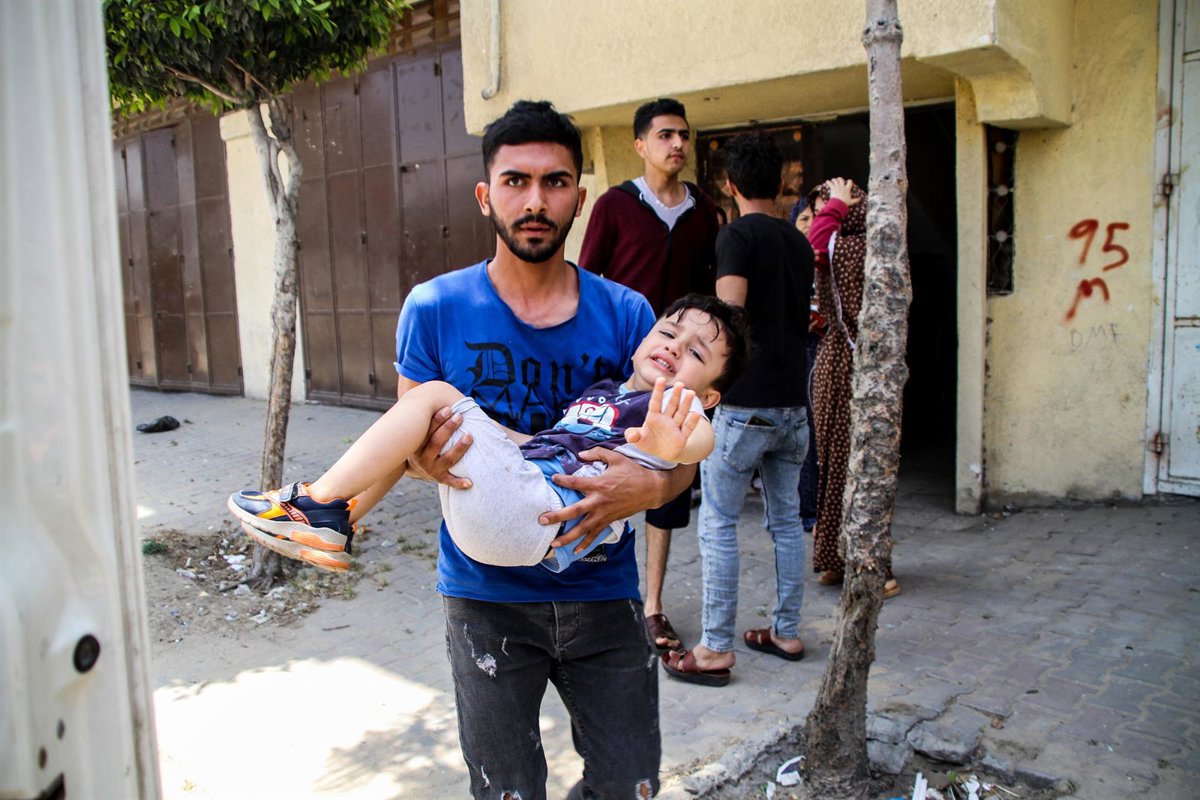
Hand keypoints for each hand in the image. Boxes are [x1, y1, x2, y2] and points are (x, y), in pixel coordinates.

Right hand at [409, 406, 472, 488]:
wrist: (414, 466)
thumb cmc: (421, 441)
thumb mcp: (419, 431)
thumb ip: (427, 417)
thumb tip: (440, 391)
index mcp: (416, 443)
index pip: (427, 430)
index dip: (438, 419)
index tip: (449, 408)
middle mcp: (421, 457)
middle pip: (436, 442)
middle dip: (448, 428)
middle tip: (460, 416)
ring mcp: (430, 469)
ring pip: (447, 459)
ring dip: (459, 448)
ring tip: (470, 437)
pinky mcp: (439, 478)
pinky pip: (449, 482)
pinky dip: (459, 483)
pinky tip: (470, 482)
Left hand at [540, 448, 672, 553]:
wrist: (651, 489)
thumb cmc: (633, 472)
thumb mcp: (616, 457)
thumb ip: (597, 453)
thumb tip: (580, 455)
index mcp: (599, 484)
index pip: (575, 483)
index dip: (562, 480)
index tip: (553, 478)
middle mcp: (599, 502)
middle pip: (574, 511)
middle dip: (557, 516)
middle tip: (542, 520)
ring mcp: (604, 514)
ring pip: (583, 528)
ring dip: (567, 537)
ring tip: (553, 543)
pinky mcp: (609, 521)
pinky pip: (595, 535)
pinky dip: (585, 544)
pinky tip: (575, 551)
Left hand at [624, 378, 701, 461]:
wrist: (660, 454)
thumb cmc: (648, 442)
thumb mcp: (638, 440)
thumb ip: (632, 435)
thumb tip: (630, 436)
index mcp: (654, 417)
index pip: (656, 402)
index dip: (658, 391)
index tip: (660, 379)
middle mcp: (666, 419)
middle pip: (671, 405)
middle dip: (675, 395)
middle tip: (680, 383)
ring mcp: (675, 427)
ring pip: (681, 413)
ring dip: (686, 403)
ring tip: (690, 392)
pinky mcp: (681, 437)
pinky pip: (687, 428)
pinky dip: (692, 422)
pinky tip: (696, 413)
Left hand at [826, 177, 859, 206]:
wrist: (838, 203)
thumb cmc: (844, 202)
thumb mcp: (851, 201)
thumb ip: (855, 200)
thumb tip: (860, 199)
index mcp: (847, 189)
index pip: (850, 182)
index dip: (849, 181)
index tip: (849, 181)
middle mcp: (842, 186)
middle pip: (841, 179)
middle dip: (839, 178)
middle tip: (838, 179)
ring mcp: (837, 186)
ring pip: (835, 180)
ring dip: (834, 179)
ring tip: (832, 180)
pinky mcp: (833, 187)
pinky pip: (830, 183)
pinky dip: (828, 182)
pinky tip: (827, 181)